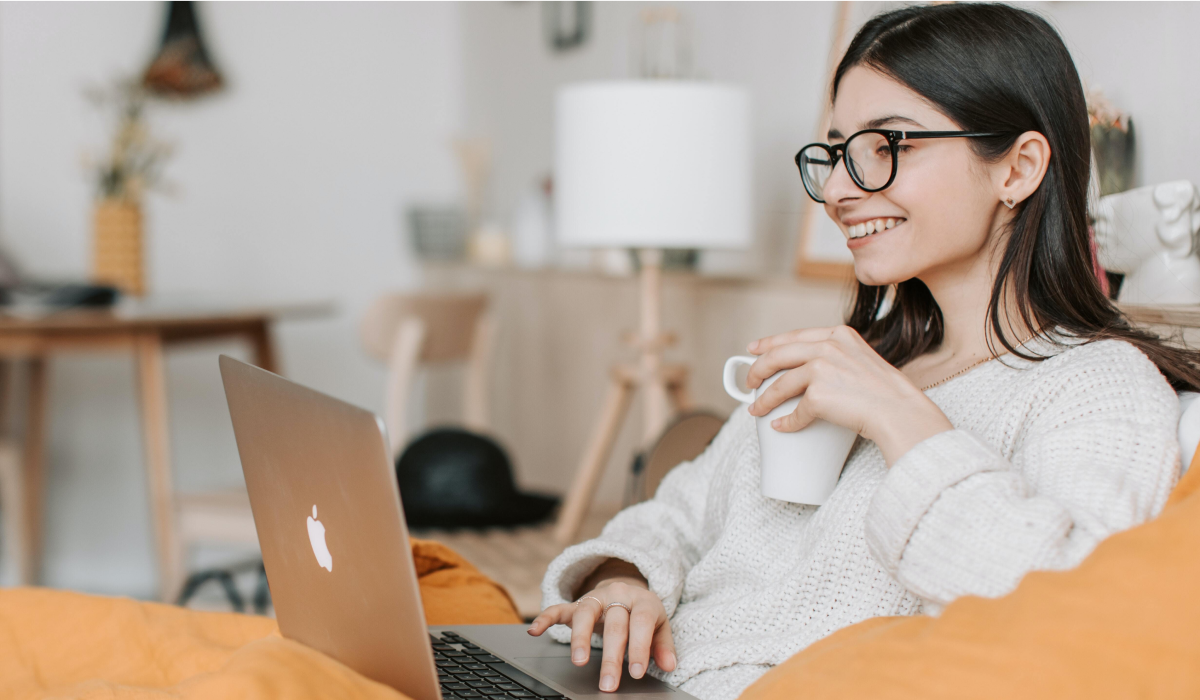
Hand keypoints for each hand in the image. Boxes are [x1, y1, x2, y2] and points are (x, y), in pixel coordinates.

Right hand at [527, 561, 675, 692]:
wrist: (627, 589)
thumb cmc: (643, 614)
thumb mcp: (660, 626)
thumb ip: (663, 645)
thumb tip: (670, 665)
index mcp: (642, 601)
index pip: (641, 623)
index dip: (640, 647)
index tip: (636, 672)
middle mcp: (618, 596)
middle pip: (614, 623)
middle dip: (612, 656)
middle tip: (609, 682)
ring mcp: (596, 598)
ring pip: (586, 613)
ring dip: (581, 637)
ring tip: (579, 662)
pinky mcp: (577, 603)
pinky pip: (558, 608)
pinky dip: (545, 618)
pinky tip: (535, 631)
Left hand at [745, 325, 952, 464]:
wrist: (901, 412)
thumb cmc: (886, 393)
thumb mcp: (862, 359)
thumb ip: (838, 357)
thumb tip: (808, 370)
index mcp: (839, 334)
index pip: (794, 335)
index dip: (769, 342)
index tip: (753, 349)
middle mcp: (828, 346)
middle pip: (778, 355)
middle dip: (757, 369)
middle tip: (749, 382)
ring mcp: (822, 368)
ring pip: (780, 384)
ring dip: (764, 399)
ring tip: (756, 409)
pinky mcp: (819, 394)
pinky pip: (795, 411)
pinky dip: (786, 422)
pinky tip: (781, 426)